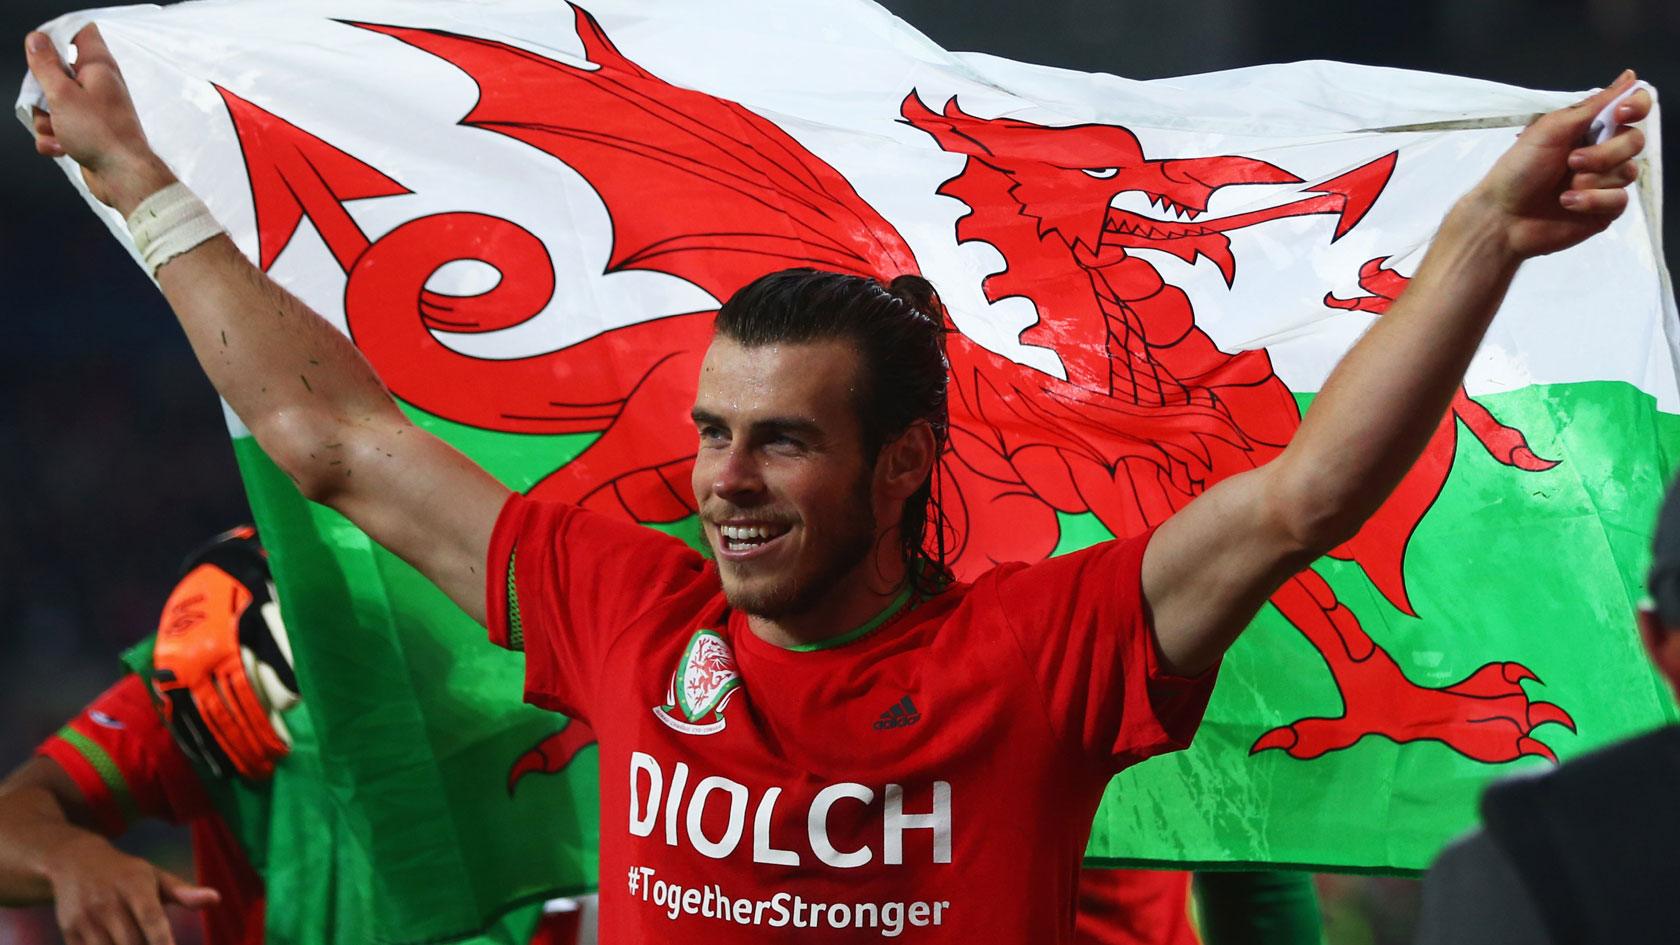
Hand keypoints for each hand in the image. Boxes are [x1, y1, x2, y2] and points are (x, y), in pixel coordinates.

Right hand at [24, 24, 176, 214]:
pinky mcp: (86, 131)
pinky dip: (55, 139)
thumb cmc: (101, 135)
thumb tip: (37, 40)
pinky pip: (57, 128)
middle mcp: (97, 86)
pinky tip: (64, 148)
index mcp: (98, 67)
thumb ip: (46, 65)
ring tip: (61, 133)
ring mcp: (91, 110)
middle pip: (54, 73)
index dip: (57, 37)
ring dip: (46, 121)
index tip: (41, 53)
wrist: (122, 176)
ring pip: (52, 104)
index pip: (80, 34)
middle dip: (41, 92)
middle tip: (50, 104)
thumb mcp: (62, 93)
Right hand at [42, 832, 218, 944]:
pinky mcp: (69, 932)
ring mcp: (85, 918)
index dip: (162, 942)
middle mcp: (108, 902)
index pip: (151, 919)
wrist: (74, 862)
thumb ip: (184, 892)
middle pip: (132, 942)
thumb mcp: (155, 876)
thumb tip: (216, 899)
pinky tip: (118, 944)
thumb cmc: (126, 873)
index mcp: (134, 886)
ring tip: (140, 943)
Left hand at [1465, 70, 1649, 259]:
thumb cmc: (1518, 169)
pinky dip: (1593, 201)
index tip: (1620, 114)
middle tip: (1572, 162)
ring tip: (1563, 189)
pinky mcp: (1604, 209)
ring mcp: (1604, 181)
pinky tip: (1567, 203)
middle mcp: (1602, 152)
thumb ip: (1592, 106)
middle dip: (1605, 153)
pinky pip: (1619, 200)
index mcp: (1589, 128)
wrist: (1502, 216)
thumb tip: (1629, 77)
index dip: (1636, 106)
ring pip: (1628, 172)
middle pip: (1634, 141)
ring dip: (1594, 179)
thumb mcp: (1551, 129)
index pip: (1632, 108)